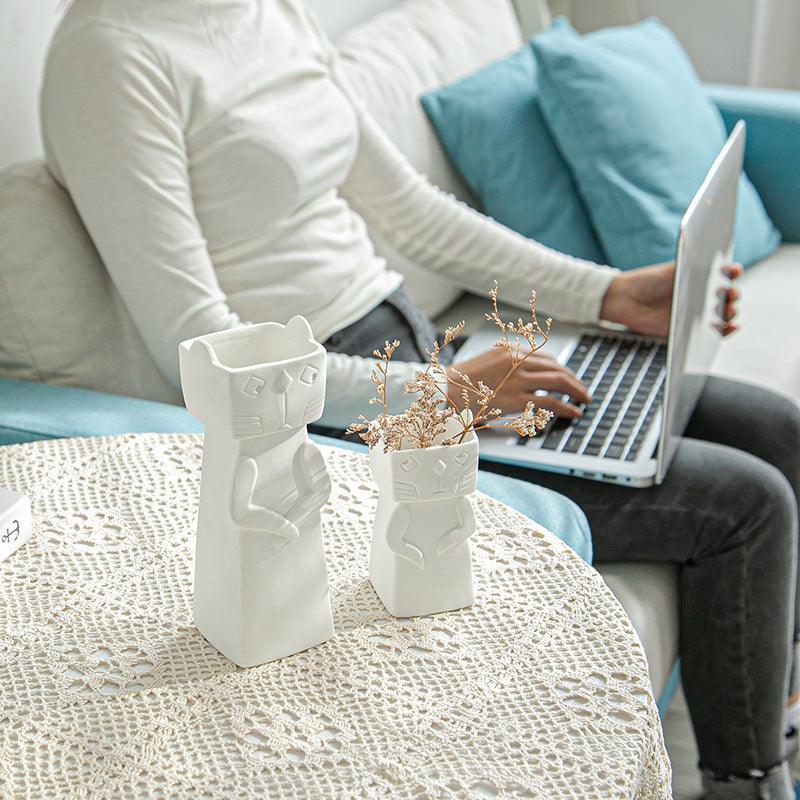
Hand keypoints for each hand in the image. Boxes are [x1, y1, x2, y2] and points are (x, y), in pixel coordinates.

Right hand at [446, 349, 590, 418]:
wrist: (444, 390)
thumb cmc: (462, 381)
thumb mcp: (487, 362)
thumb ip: (507, 364)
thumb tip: (524, 373)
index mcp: (511, 351)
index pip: (547, 357)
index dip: (563, 368)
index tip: (569, 378)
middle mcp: (518, 361)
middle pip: (557, 368)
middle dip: (575, 380)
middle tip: (583, 391)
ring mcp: (518, 379)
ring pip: (559, 382)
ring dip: (576, 392)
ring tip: (584, 401)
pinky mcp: (517, 398)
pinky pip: (551, 402)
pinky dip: (567, 407)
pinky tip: (574, 413)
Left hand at [600, 261, 741, 336]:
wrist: (628, 299)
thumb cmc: (649, 281)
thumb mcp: (671, 271)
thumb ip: (692, 270)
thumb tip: (716, 269)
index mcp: (700, 278)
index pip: (724, 275)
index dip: (732, 272)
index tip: (733, 271)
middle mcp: (702, 295)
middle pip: (727, 297)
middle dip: (733, 296)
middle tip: (729, 295)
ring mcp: (697, 313)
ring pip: (723, 315)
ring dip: (731, 313)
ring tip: (726, 310)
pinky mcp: (690, 330)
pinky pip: (713, 333)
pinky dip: (725, 332)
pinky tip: (730, 327)